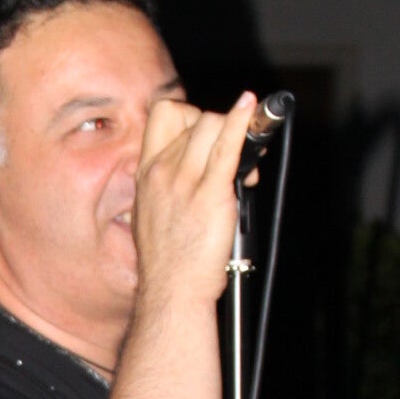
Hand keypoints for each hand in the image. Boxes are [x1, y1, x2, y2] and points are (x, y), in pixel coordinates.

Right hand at [132, 90, 256, 311]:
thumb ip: (169, 182)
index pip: (163, 114)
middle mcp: (162, 171)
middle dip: (219, 127)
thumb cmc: (168, 260)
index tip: (206, 133)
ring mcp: (185, 181)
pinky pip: (227, 146)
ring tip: (245, 168)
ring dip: (236, 135)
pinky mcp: (211, 195)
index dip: (190, 114)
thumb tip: (198, 165)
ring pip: (211, 125)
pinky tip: (253, 108)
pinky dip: (243, 123)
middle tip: (232, 157)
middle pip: (193, 117)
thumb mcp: (153, 211)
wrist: (172, 290)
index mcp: (146, 172)